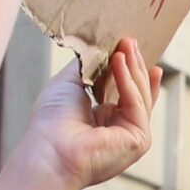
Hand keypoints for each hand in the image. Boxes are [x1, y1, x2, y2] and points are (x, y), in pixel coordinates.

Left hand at [13, 39, 157, 189]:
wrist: (49, 149)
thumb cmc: (51, 122)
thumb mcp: (71, 83)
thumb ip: (90, 67)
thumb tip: (103, 48)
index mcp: (103, 123)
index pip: (125, 94)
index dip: (129, 71)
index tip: (128, 46)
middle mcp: (120, 132)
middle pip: (137, 93)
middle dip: (135, 65)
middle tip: (131, 40)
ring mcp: (131, 137)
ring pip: (141, 96)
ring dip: (134, 68)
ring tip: (126, 44)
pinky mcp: (138, 141)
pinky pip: (137, 104)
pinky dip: (129, 81)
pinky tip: (120, 61)